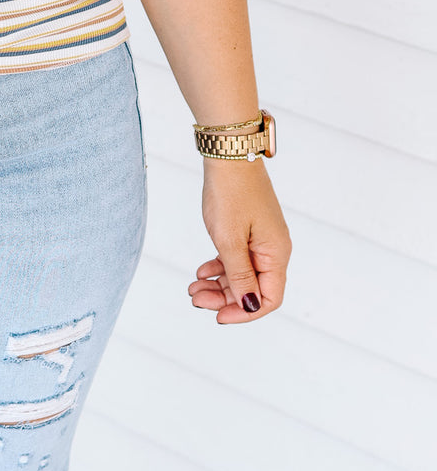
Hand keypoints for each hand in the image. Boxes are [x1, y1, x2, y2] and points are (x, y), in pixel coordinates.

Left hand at [188, 157, 291, 323]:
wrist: (228, 154)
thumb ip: (239, 274)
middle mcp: (273, 249)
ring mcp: (261, 239)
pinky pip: (237, 257)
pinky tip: (202, 270)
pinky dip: (220, 266)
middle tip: (195, 298)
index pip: (268, 299)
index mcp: (276, 254)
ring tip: (193, 287)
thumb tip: (249, 305)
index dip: (244, 312)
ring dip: (219, 284)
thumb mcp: (229, 239)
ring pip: (242, 273)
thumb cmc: (230, 194)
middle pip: (253, 288)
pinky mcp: (249, 229)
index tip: (218, 316)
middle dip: (224, 298)